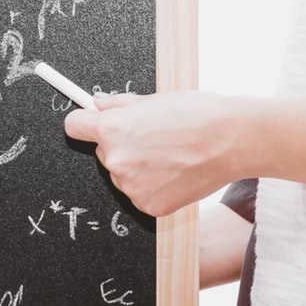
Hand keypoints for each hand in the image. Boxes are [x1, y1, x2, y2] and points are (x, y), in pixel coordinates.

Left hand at [63, 91, 239, 216]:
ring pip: (122, 176)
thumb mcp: (153, 99)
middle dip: (122, 146)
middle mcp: (115, 160)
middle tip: (153, 139)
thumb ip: (118, 105)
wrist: (232, 140)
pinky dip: (153, 187)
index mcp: (112, 130)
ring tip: (170, 155)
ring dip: (138, 168)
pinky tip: (175, 173)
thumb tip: (98, 105)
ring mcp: (131, 187)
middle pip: (103, 154)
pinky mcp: (148, 206)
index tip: (89, 124)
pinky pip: (140, 194)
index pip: (74, 127)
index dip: (84, 124)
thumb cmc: (199, 115)